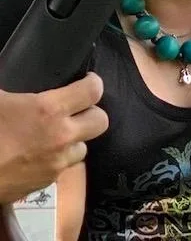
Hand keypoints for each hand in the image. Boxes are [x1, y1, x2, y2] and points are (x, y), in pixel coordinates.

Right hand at [0, 72, 108, 203]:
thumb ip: (15, 89)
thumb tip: (15, 87)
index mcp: (49, 110)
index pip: (93, 91)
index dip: (93, 82)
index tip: (87, 80)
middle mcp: (61, 137)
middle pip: (101, 121)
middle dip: (92, 113)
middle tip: (77, 109)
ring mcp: (56, 163)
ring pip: (83, 147)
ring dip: (74, 139)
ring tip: (56, 134)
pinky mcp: (46, 184)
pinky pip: (63, 167)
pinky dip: (57, 159)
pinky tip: (40, 153)